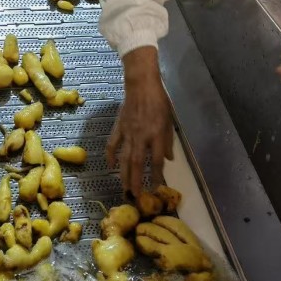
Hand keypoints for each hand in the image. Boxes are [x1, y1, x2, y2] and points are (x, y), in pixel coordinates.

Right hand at [106, 46, 172, 195]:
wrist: (141, 84)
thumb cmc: (159, 101)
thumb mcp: (170, 120)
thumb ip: (168, 141)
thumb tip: (168, 159)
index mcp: (156, 135)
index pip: (156, 161)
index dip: (157, 176)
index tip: (157, 189)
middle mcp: (141, 137)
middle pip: (137, 163)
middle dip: (136, 181)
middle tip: (135, 196)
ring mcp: (128, 133)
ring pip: (124, 158)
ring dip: (124, 174)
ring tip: (124, 187)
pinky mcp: (118, 127)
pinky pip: (113, 144)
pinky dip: (111, 156)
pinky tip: (110, 166)